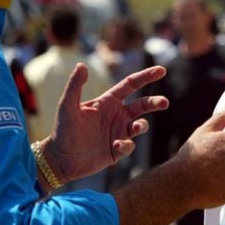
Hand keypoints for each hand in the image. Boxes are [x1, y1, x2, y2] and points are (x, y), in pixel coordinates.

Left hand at [43, 64, 168, 182]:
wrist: (59, 159)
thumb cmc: (61, 129)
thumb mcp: (67, 105)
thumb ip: (75, 86)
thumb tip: (82, 65)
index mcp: (107, 102)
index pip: (131, 85)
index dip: (146, 76)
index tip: (162, 70)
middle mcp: (116, 115)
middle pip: (142, 105)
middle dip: (155, 102)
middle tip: (165, 102)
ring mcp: (118, 133)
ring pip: (140, 125)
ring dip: (142, 125)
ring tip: (136, 128)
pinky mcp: (117, 150)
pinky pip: (129, 146)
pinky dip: (127, 145)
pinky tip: (116, 146)